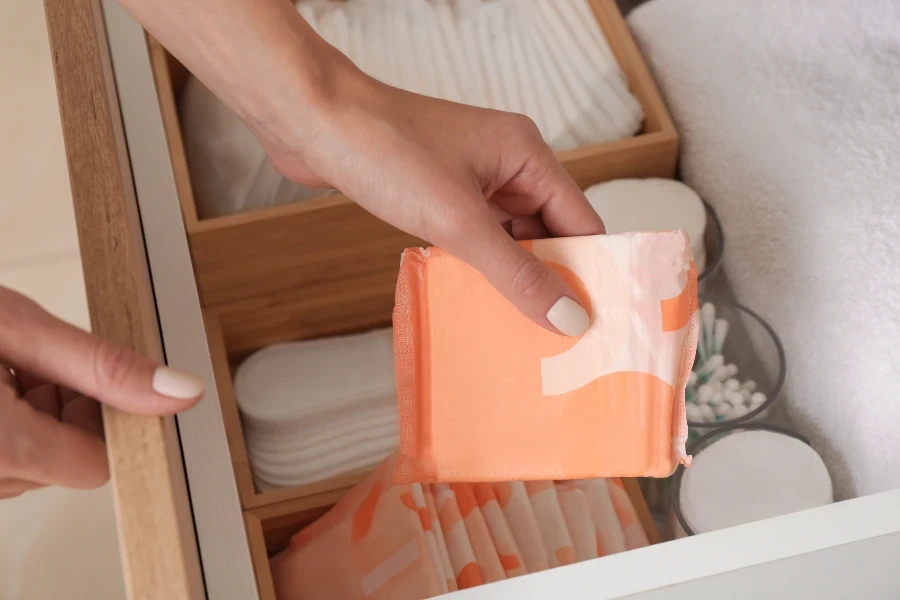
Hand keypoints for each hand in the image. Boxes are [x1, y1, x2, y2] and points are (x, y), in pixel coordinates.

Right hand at [0, 286, 203, 498]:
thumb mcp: (18, 327)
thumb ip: (102, 364)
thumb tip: (180, 391)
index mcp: (0, 449)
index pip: (98, 463)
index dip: (111, 418)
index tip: (110, 380)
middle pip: (67, 459)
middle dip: (73, 408)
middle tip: (48, 361)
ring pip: (36, 456)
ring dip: (41, 412)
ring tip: (13, 366)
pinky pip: (4, 454)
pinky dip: (13, 420)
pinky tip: (1, 379)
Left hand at [255, 66, 605, 335]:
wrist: (312, 121)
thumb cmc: (385, 150)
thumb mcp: (459, 221)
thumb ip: (516, 271)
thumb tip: (568, 314)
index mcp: (527, 155)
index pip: (580, 221)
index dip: (589, 272)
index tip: (594, 322)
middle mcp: (506, 164)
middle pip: (547, 233)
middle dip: (549, 281)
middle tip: (556, 340)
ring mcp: (470, 178)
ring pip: (508, 239)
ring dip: (510, 278)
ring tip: (519, 331)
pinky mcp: (439, 193)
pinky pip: (474, 237)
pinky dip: (477, 267)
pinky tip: (474, 301)